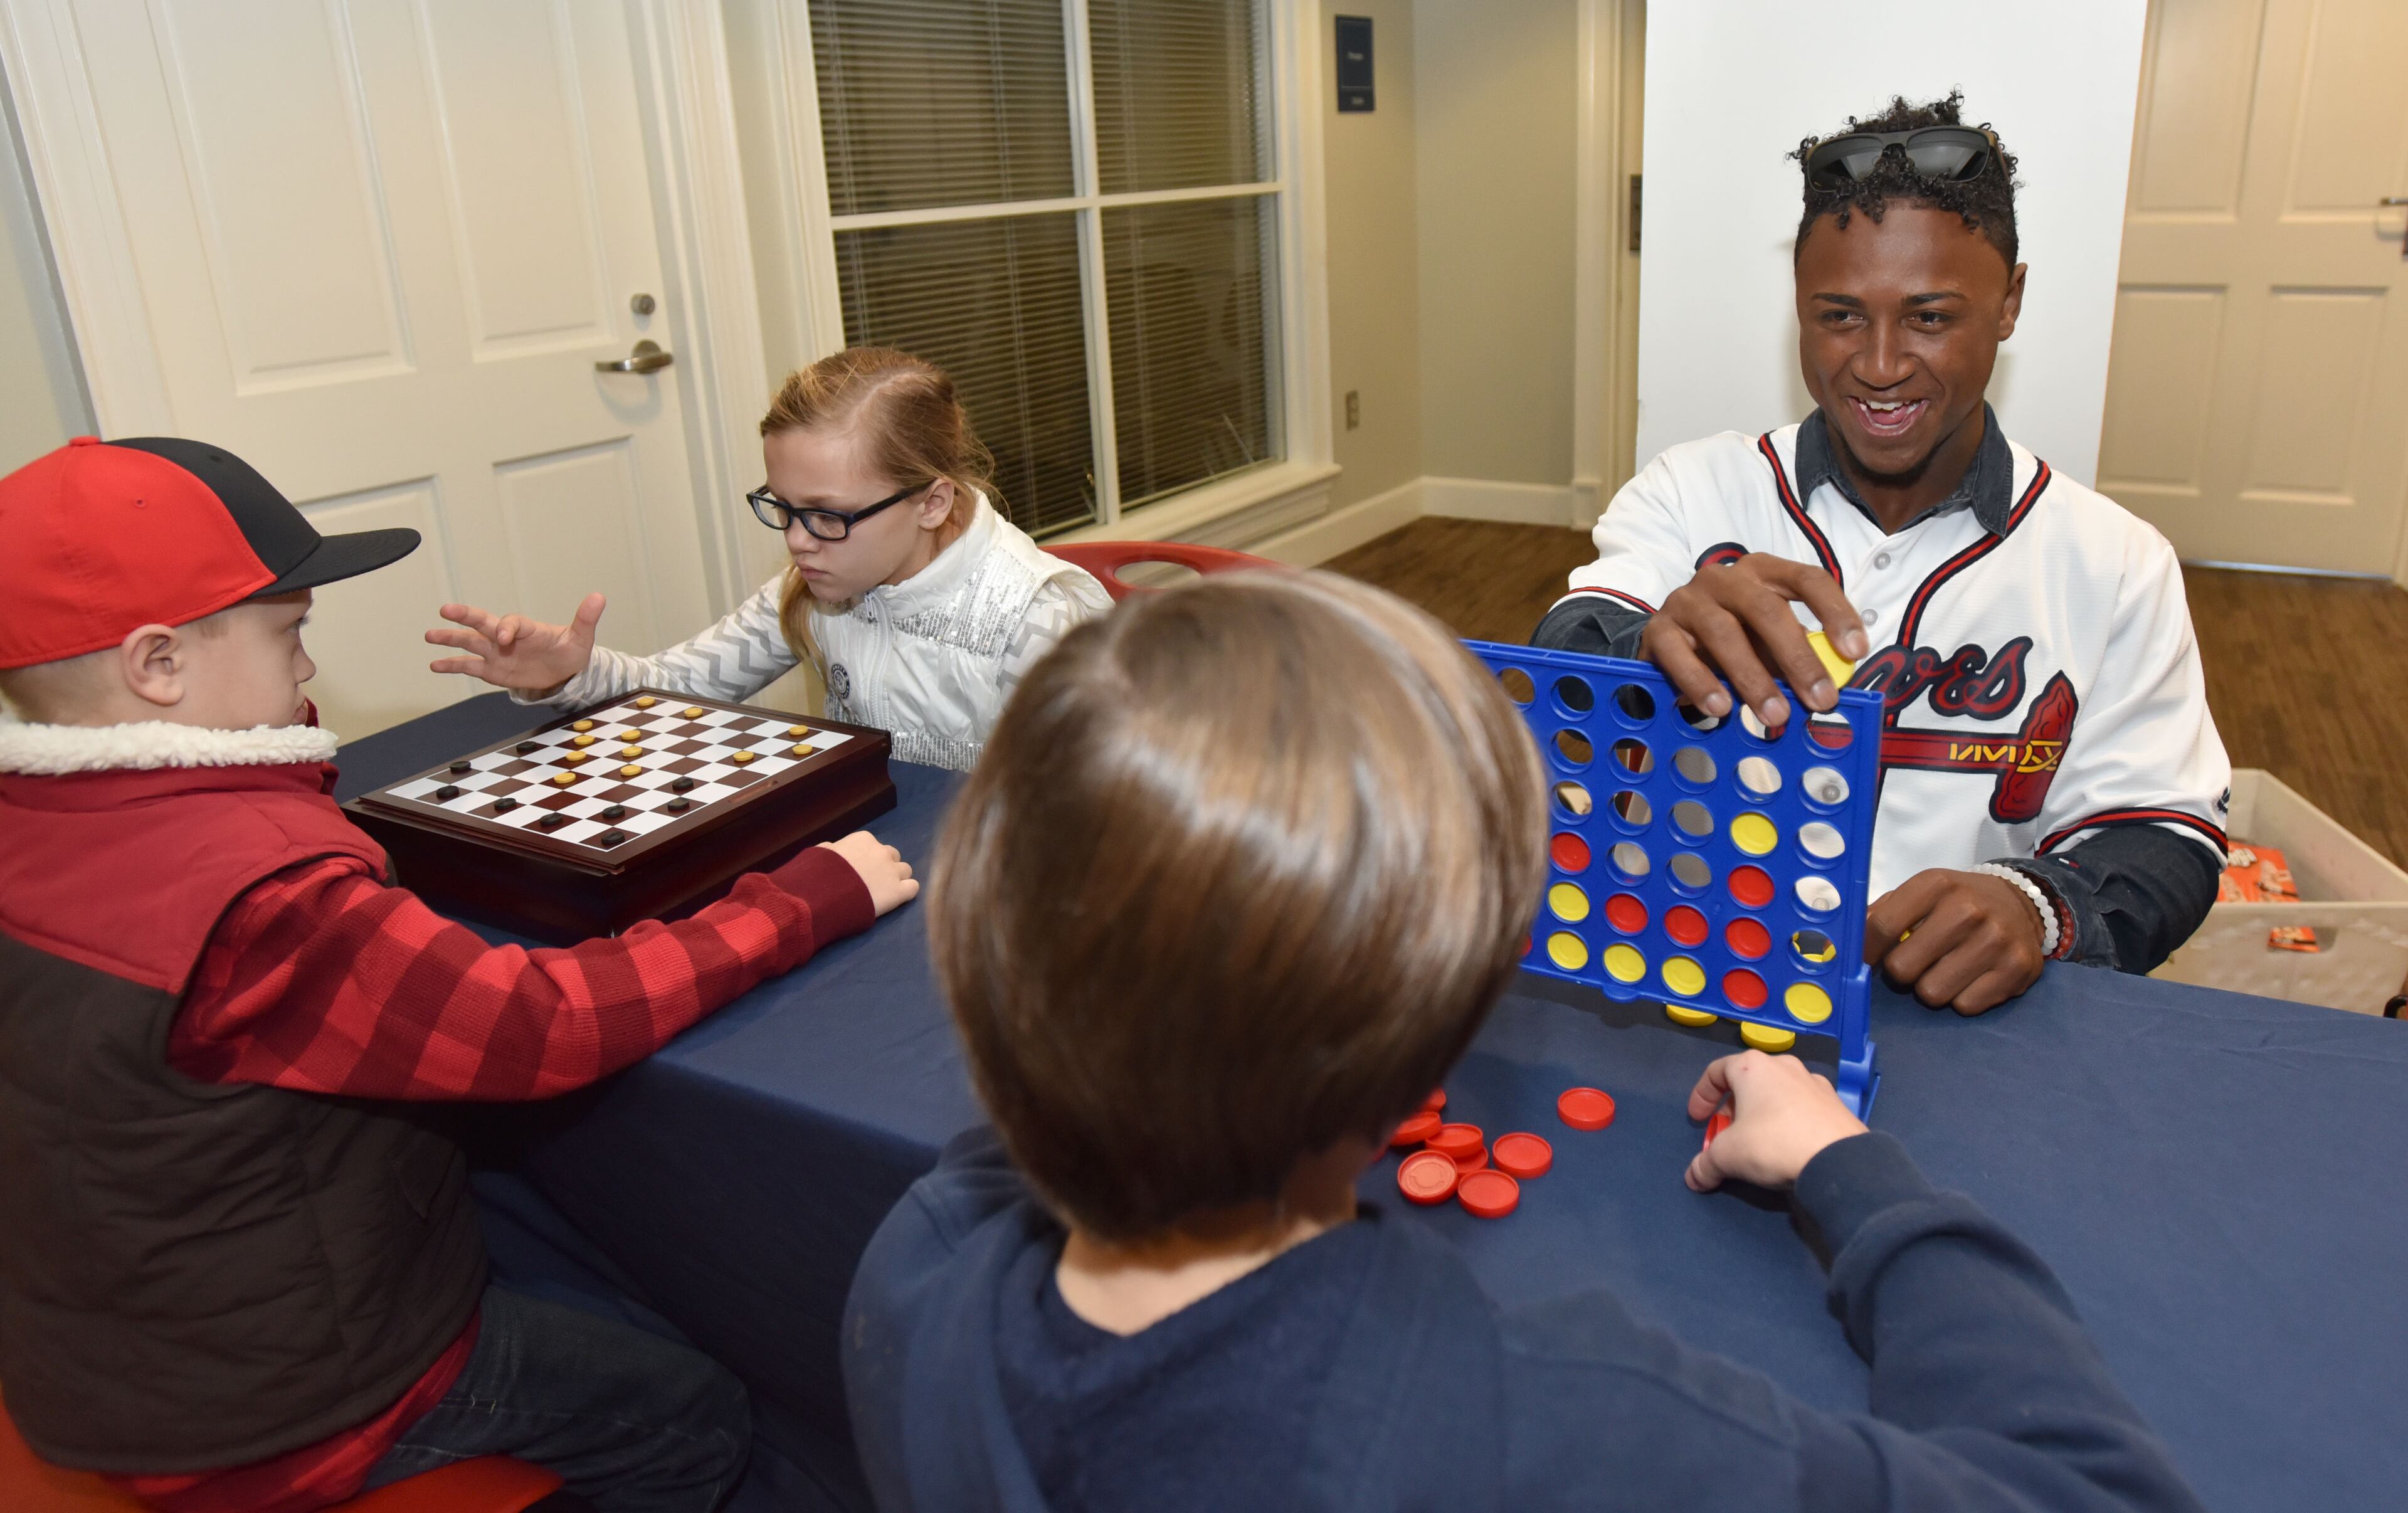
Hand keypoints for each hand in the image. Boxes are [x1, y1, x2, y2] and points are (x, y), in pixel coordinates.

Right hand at [426, 592, 605, 693]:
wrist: (564, 673)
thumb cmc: (570, 652)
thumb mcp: (581, 638)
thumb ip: (586, 619)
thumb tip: (599, 597)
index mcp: (526, 628)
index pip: (512, 623)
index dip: (506, 628)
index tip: (504, 639)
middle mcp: (507, 637)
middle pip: (483, 623)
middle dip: (465, 616)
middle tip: (446, 610)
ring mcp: (497, 653)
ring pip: (470, 642)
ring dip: (450, 638)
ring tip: (429, 635)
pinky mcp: (492, 670)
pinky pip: (469, 666)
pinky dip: (452, 665)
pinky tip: (434, 665)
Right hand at [822, 831, 917, 915]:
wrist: (821, 895)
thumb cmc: (815, 874)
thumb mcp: (819, 853)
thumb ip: (831, 849)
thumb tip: (833, 848)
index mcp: (863, 840)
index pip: (874, 846)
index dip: (868, 860)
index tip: (859, 871)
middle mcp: (881, 852)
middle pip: (893, 857)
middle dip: (885, 867)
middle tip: (873, 882)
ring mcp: (892, 871)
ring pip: (905, 870)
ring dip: (897, 879)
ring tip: (884, 893)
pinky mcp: (898, 892)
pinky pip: (913, 887)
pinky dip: (906, 892)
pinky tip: (896, 899)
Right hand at [1639, 555, 1867, 727]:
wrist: (1669, 644)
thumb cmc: (1734, 641)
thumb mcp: (1770, 644)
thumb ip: (1797, 657)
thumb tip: (1831, 690)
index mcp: (1763, 571)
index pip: (1807, 579)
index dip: (1835, 613)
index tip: (1855, 652)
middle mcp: (1725, 577)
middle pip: (1767, 609)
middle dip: (1798, 658)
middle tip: (1820, 700)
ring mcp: (1688, 599)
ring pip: (1724, 632)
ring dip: (1754, 678)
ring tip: (1775, 716)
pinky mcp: (1658, 628)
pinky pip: (1680, 655)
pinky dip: (1702, 683)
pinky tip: (1721, 708)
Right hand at [1684, 1050, 1866, 1191]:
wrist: (1838, 1159)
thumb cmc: (1773, 1143)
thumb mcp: (1728, 1156)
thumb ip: (1705, 1164)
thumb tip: (1693, 1178)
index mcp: (1753, 1067)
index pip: (1716, 1071)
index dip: (1702, 1095)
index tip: (1698, 1119)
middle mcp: (1784, 1066)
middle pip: (1748, 1082)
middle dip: (1733, 1108)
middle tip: (1728, 1134)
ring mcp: (1814, 1083)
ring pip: (1778, 1093)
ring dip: (1763, 1113)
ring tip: (1760, 1140)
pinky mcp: (1836, 1104)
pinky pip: (1803, 1107)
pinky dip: (1789, 1121)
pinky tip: (1790, 1145)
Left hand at [1865, 868, 2046, 1015]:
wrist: (2023, 904)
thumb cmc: (1958, 902)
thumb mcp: (1922, 893)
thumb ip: (1883, 913)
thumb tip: (1845, 945)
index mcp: (1937, 885)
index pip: (1882, 926)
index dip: (1866, 950)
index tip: (1867, 958)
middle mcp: (1968, 910)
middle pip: (1902, 968)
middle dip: (1901, 972)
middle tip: (1915, 962)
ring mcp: (1996, 941)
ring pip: (1932, 993)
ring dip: (1930, 988)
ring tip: (1943, 969)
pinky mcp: (2017, 970)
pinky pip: (1965, 1006)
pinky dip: (1962, 998)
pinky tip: (1971, 977)